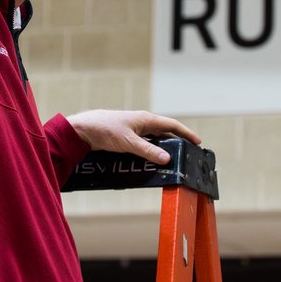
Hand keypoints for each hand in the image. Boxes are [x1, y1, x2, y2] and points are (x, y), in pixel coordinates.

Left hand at [66, 110, 201, 164]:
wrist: (83, 129)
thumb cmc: (105, 129)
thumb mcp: (129, 142)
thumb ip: (148, 151)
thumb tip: (167, 159)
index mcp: (146, 119)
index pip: (172, 125)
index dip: (186, 133)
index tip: (197, 142)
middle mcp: (143, 123)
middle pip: (165, 134)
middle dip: (177, 143)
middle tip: (186, 155)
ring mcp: (135, 130)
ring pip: (154, 141)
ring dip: (163, 150)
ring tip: (172, 161)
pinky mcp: (127, 138)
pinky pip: (144, 145)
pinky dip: (151, 153)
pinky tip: (152, 162)